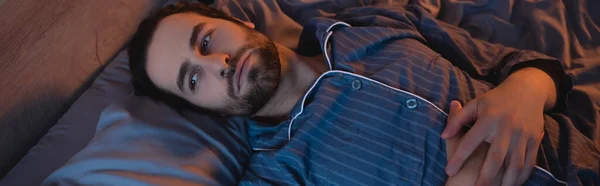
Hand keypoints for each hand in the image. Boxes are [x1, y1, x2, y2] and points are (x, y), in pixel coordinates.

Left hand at [442, 68, 555, 185]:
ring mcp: (522, 135)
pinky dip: (522, 175)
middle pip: (495, 158)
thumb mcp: (475, 104)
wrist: (528, 90)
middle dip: (485, 177)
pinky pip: (529, 161)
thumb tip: (443, 135)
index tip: (449, 171)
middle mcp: (505, 128)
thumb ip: (458, 119)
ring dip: (507, 181)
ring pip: (515, 163)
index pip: (469, 142)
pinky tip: (514, 184)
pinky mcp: (534, 139)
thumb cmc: (496, 99)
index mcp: (488, 120)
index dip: (458, 158)